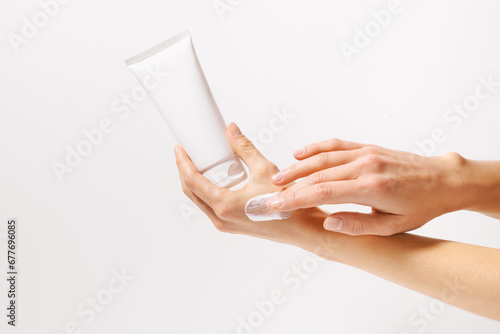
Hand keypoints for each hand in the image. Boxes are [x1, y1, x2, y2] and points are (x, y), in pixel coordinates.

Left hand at [175, 122, 328, 251]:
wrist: (300, 228)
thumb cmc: (286, 204)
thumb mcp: (264, 170)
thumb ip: (244, 148)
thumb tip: (231, 130)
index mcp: (224, 205)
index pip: (192, 182)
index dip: (183, 163)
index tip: (180, 150)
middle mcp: (220, 218)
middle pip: (191, 192)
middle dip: (185, 172)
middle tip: (185, 154)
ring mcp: (224, 224)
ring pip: (200, 201)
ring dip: (194, 183)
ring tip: (197, 164)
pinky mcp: (231, 225)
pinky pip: (210, 207)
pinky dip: (206, 192)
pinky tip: (213, 180)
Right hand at [268, 138, 468, 235]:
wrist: (443, 180)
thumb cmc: (421, 206)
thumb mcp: (394, 225)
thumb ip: (359, 225)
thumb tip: (329, 222)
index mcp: (371, 187)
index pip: (323, 192)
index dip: (296, 199)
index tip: (277, 205)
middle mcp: (365, 166)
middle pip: (318, 175)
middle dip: (290, 186)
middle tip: (270, 195)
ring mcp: (365, 153)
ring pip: (323, 158)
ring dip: (298, 167)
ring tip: (278, 177)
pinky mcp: (367, 147)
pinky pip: (336, 145)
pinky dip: (315, 149)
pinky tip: (299, 155)